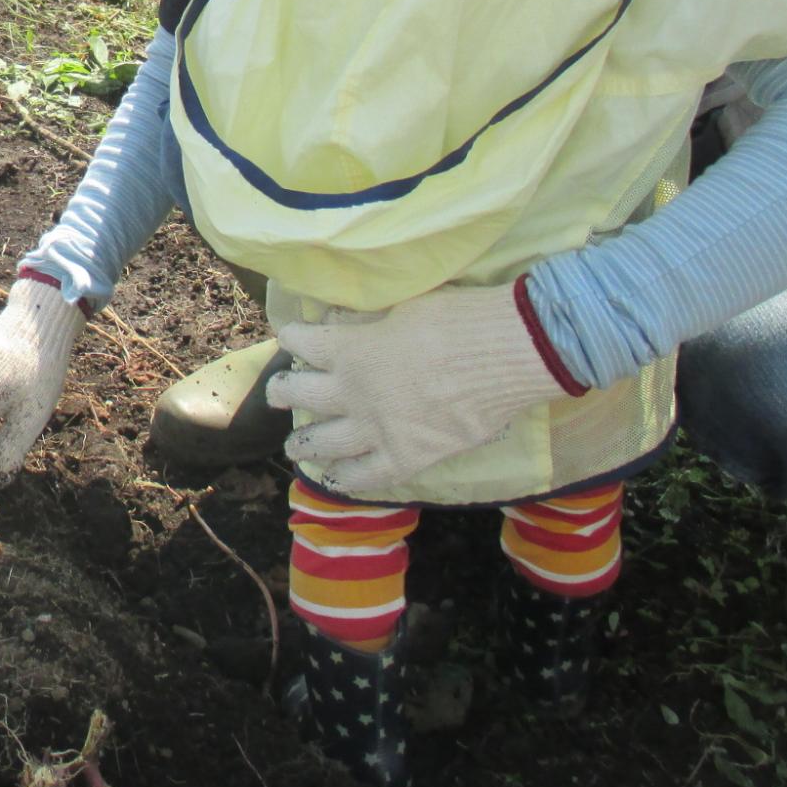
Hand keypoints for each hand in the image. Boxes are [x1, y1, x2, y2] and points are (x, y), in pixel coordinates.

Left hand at [267, 278, 583, 495]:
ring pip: (322, 441)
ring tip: (295, 446)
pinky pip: (366, 476)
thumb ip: (371, 325)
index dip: (293, 338)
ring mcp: (376, 429)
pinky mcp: (407, 457)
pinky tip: (337, 478)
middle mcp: (352, 391)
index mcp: (349, 347)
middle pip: (299, 393)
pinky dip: (347, 479)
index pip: (302, 341)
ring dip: (303, 443)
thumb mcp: (402, 308)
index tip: (291, 338)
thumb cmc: (459, 319)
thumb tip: (352, 326)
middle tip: (278, 393)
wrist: (508, 353)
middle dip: (283, 392)